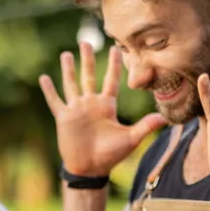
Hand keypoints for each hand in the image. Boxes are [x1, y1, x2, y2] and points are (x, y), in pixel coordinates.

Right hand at [39, 42, 168, 176]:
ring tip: (66, 54)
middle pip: (88, 76)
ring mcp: (76, 110)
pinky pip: (55, 101)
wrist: (90, 168)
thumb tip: (166, 118)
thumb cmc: (110, 155)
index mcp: (106, 106)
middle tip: (86, 42)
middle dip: (88, 59)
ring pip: (71, 84)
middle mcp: (90, 104)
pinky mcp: (64, 118)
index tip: (117, 48)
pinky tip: (43, 78)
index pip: (111, 80)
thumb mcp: (130, 138)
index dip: (114, 65)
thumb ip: (146, 126)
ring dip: (68, 69)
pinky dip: (49, 90)